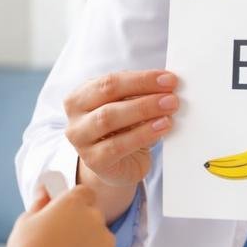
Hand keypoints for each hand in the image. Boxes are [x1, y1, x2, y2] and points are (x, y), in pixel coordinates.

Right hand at [6, 184, 121, 246]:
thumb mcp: (26, 221)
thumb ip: (41, 203)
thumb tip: (45, 192)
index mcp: (74, 202)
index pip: (86, 194)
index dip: (78, 206)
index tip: (68, 218)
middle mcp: (95, 217)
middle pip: (95, 218)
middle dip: (84, 228)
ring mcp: (107, 241)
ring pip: (103, 241)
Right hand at [64, 70, 177, 189]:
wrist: (118, 167)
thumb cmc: (123, 132)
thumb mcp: (127, 108)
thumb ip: (139, 94)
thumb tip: (166, 83)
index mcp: (81, 96)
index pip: (109, 80)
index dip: (140, 78)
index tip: (168, 79)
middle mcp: (75, 116)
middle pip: (108, 95)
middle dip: (143, 92)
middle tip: (171, 95)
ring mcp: (80, 140)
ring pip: (109, 118)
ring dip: (144, 111)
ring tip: (169, 109)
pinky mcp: (94, 161)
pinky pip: (118, 145)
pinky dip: (143, 134)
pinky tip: (161, 128)